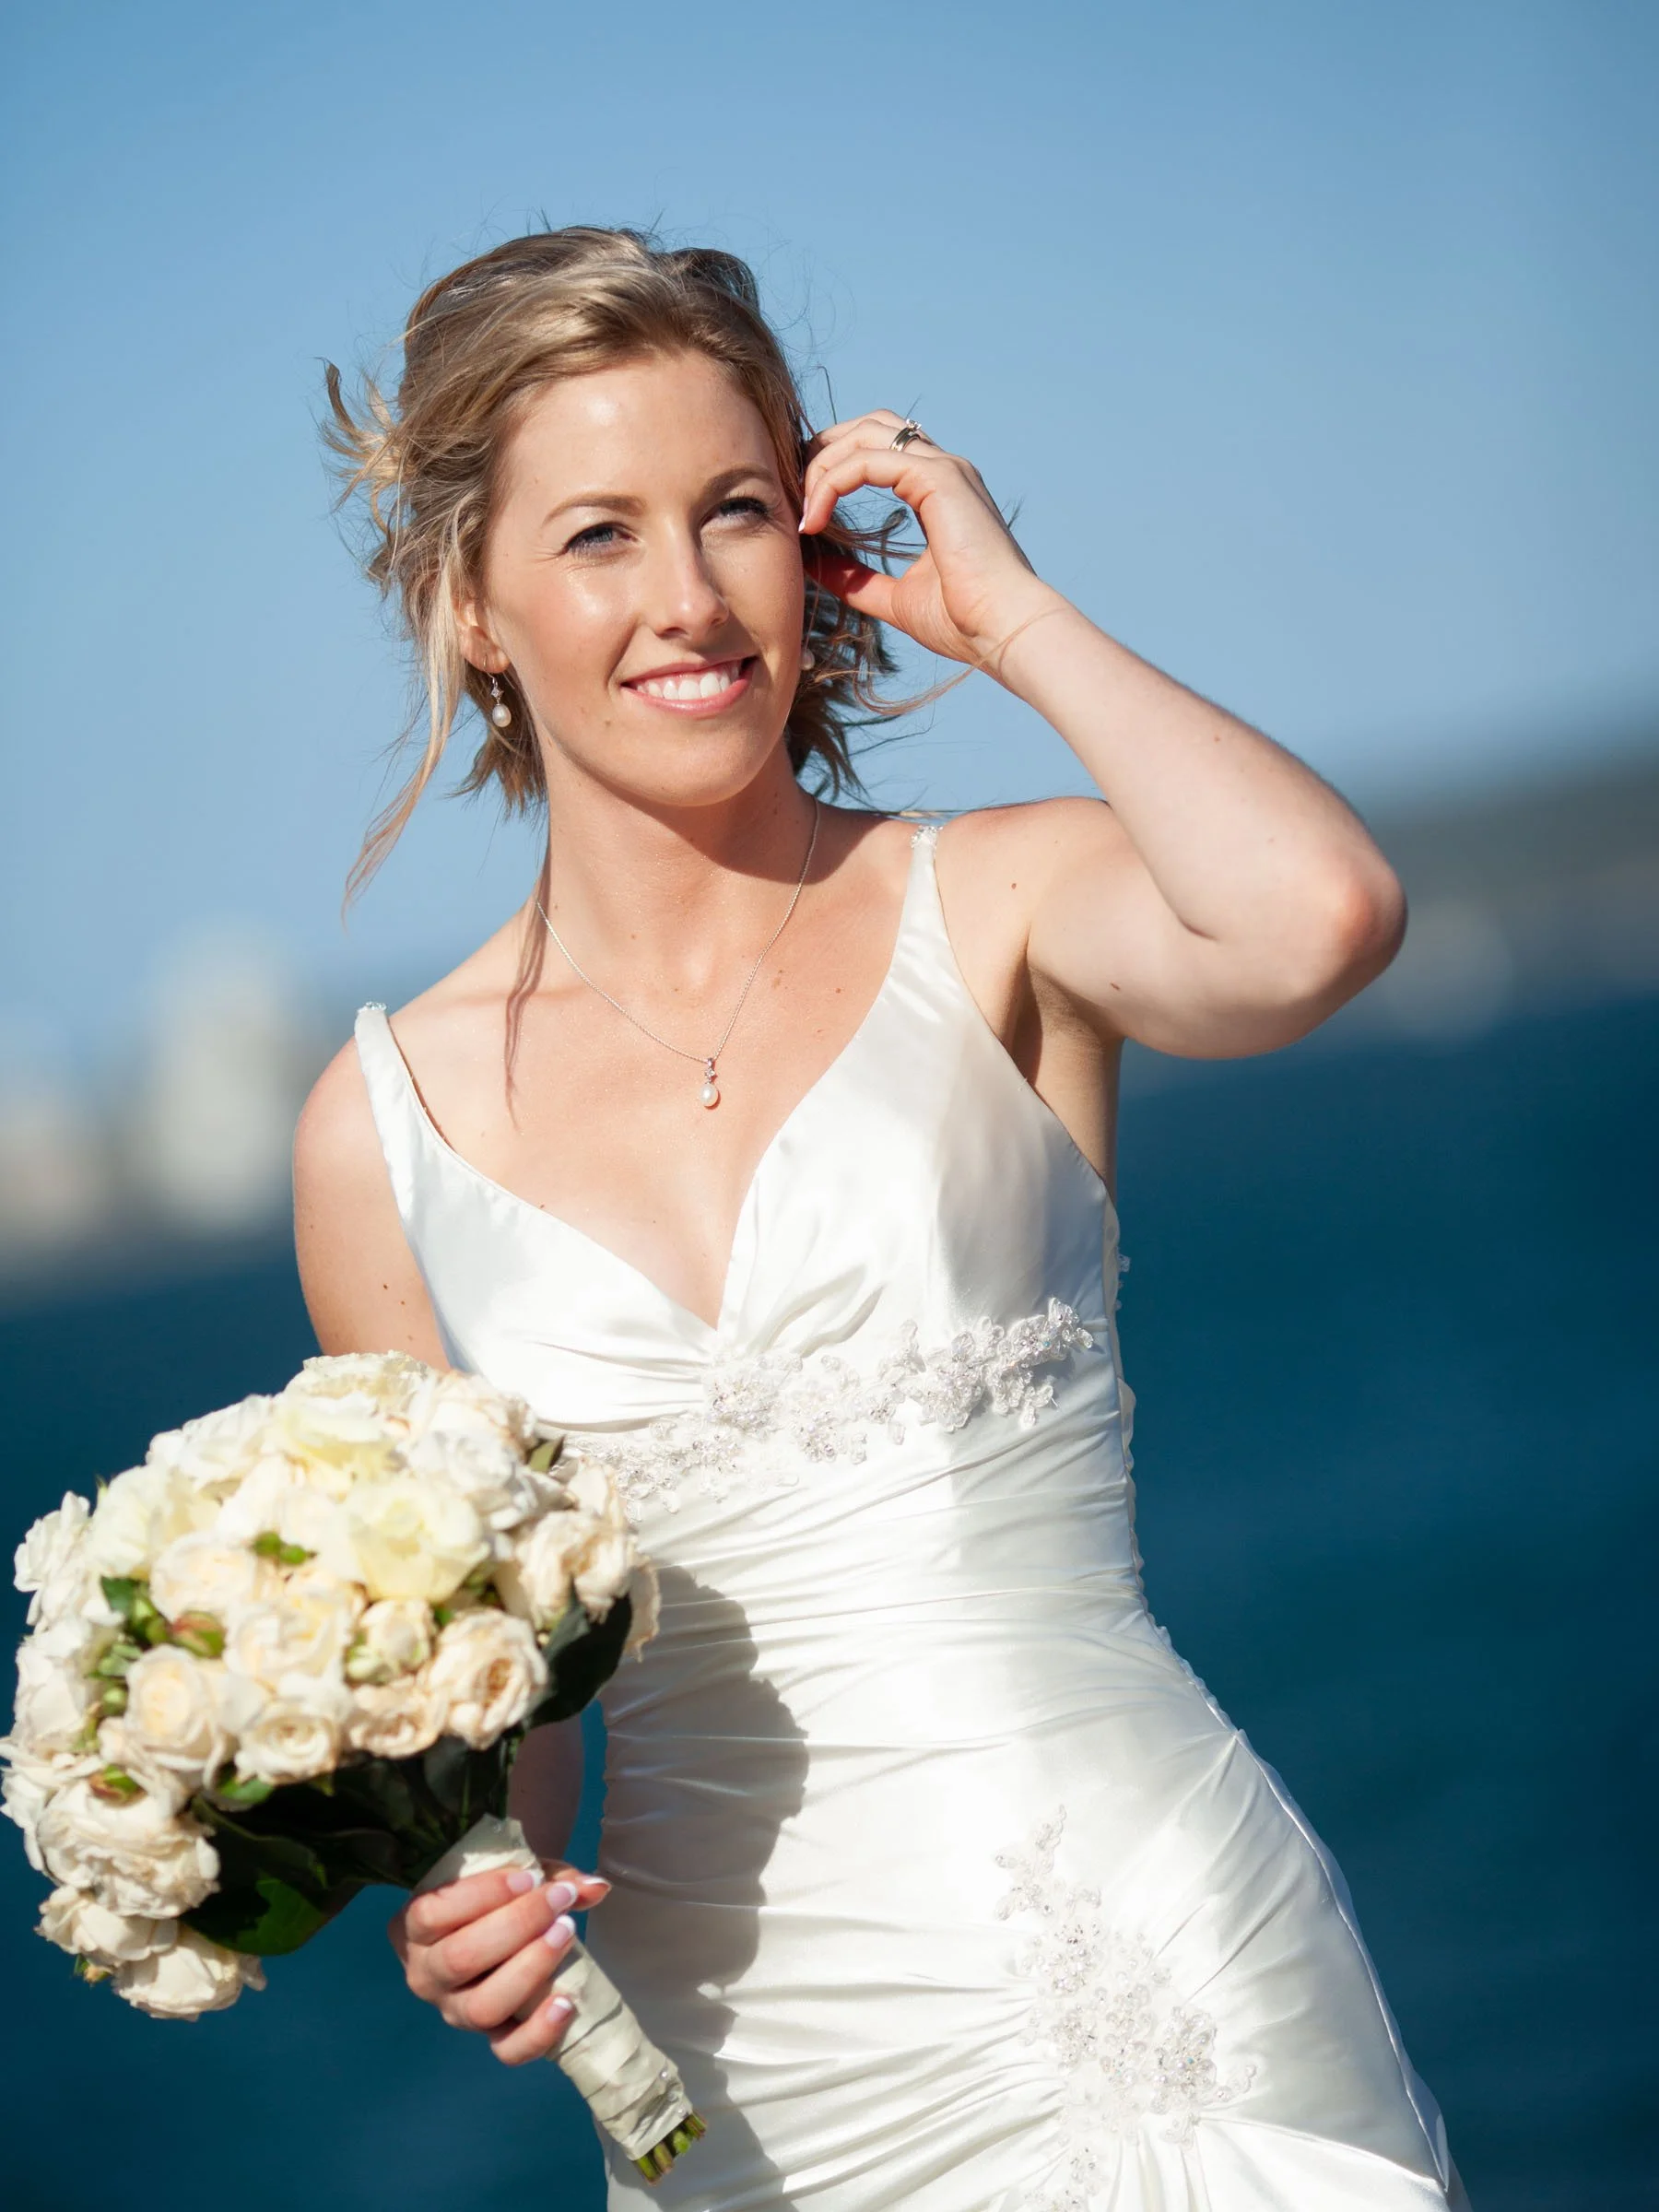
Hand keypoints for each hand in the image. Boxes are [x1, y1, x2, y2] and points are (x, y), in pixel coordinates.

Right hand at [389, 1858, 609, 2066]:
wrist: (498, 1927)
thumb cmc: (498, 1894)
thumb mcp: (512, 1875)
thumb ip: (549, 1874)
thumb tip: (596, 1887)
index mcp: (412, 1927)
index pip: (432, 1914)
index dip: (481, 1895)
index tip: (529, 1878)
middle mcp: (425, 1975)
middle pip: (459, 1958)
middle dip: (516, 1925)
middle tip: (559, 1902)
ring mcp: (454, 2011)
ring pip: (482, 2007)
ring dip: (529, 1970)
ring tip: (566, 1934)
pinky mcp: (488, 2036)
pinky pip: (507, 2050)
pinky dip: (538, 2033)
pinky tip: (566, 2003)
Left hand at [798, 408, 1061, 671]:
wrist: (1002, 631)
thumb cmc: (963, 621)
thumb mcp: (894, 597)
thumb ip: (856, 579)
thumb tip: (814, 567)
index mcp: (938, 490)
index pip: (877, 449)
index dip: (833, 465)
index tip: (804, 509)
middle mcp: (943, 469)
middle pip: (868, 427)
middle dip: (822, 451)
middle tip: (792, 494)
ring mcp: (944, 468)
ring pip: (864, 434)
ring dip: (822, 465)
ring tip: (803, 511)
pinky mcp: (938, 478)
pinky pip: (867, 460)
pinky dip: (833, 482)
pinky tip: (816, 518)